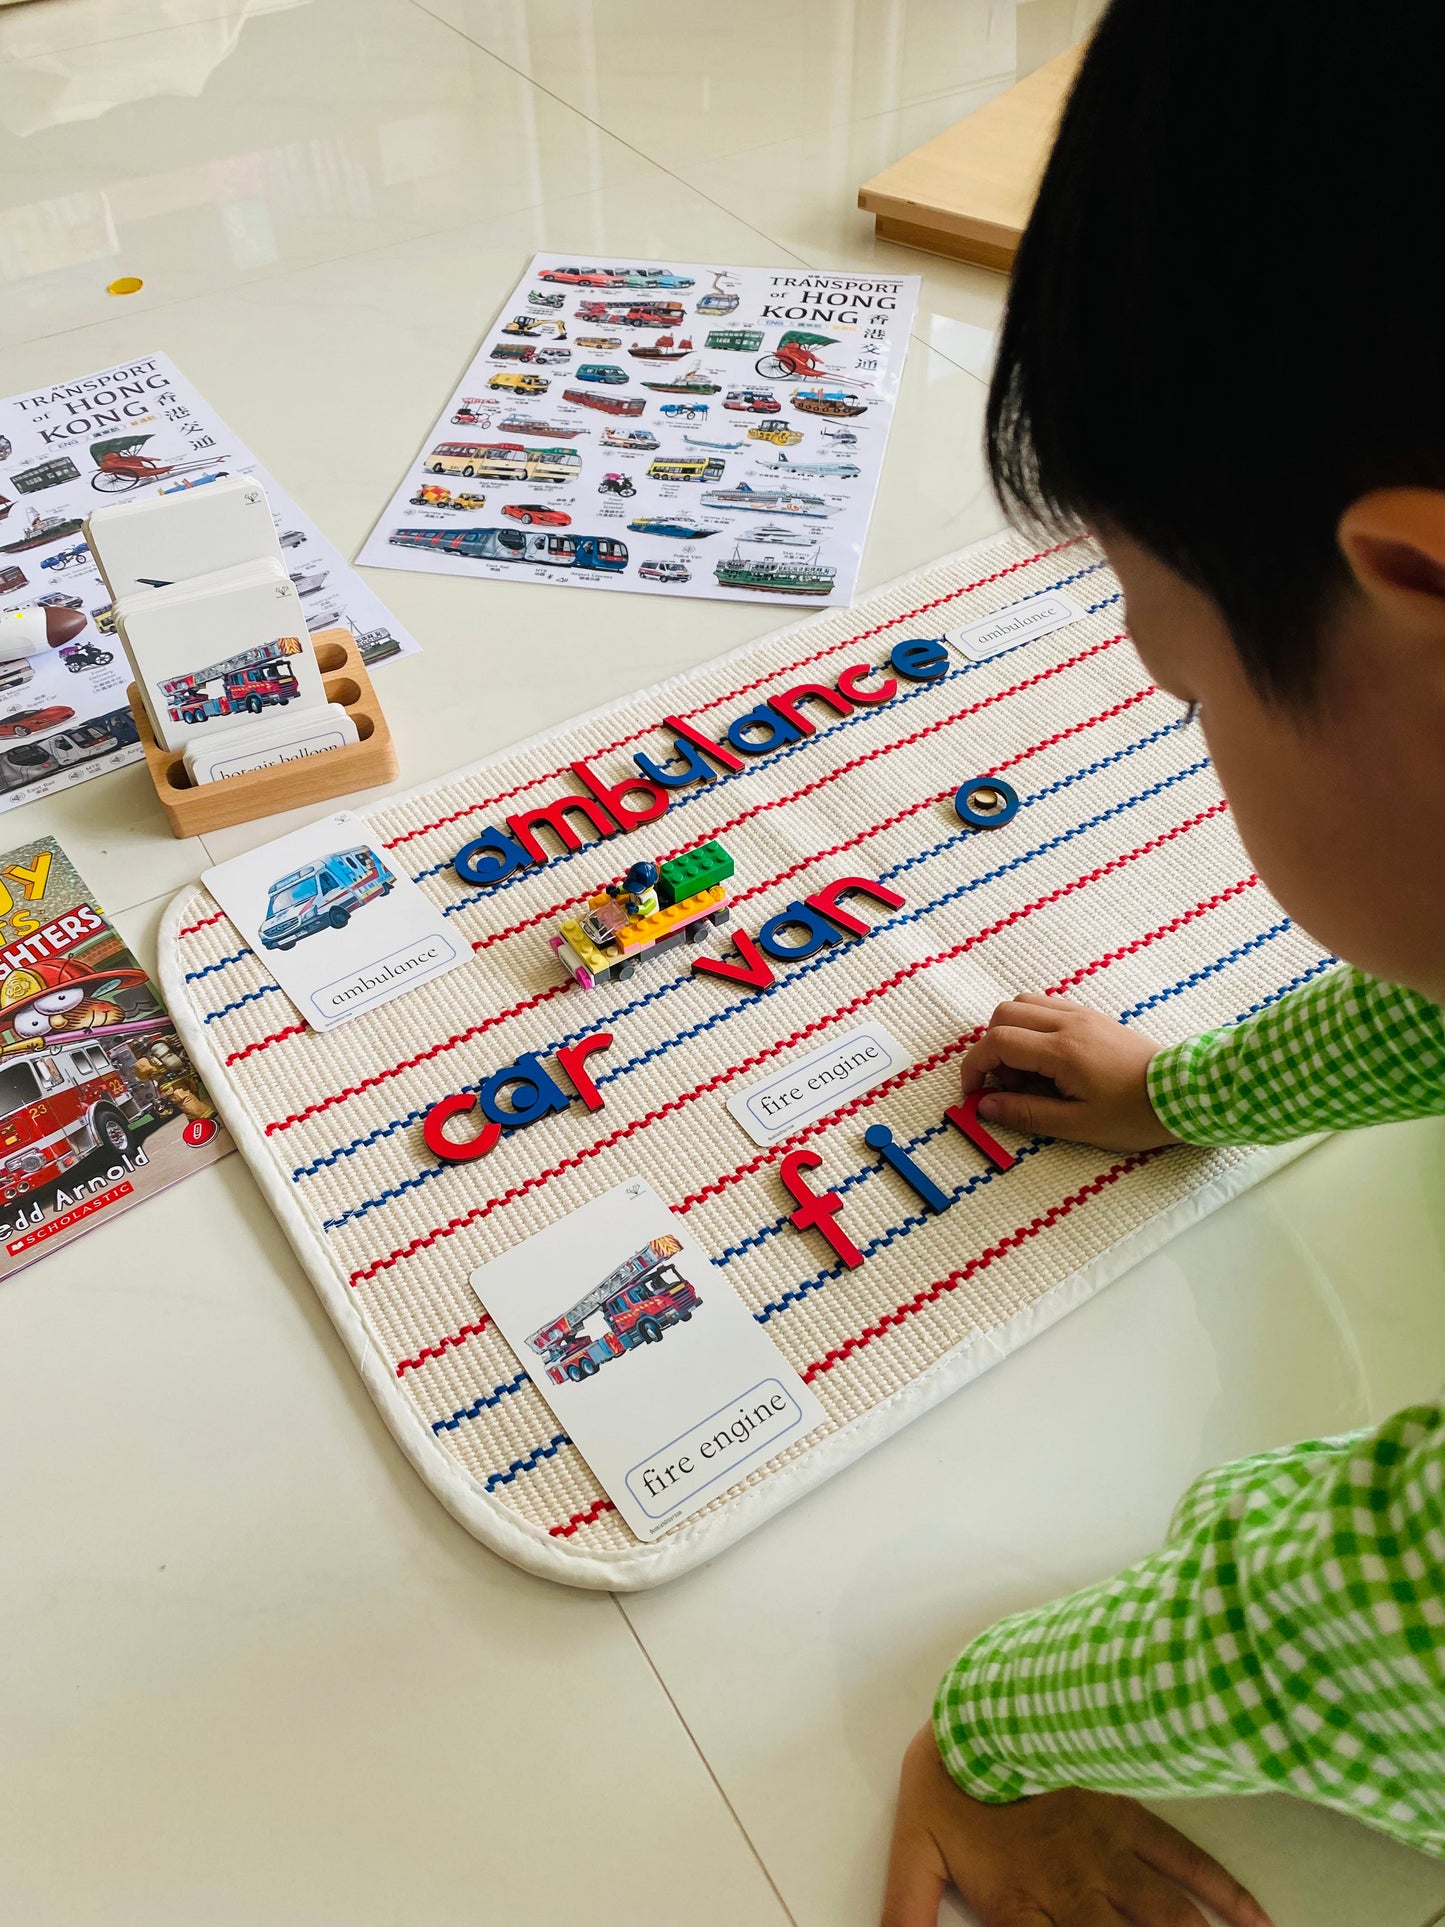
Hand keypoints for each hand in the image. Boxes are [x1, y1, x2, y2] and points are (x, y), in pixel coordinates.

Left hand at [882, 1724, 1272, 1926]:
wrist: (977, 1709)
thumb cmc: (947, 1786)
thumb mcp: (912, 1854)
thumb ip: (904, 1913)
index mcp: (1023, 1906)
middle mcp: (1076, 1891)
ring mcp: (1109, 1856)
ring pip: (1168, 1921)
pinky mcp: (1128, 1818)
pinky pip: (1185, 1863)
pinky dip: (1225, 1895)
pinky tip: (1257, 1922)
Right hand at [958, 994, 1179, 1150]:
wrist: (1182, 1094)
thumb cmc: (1134, 1115)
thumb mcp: (1078, 1126)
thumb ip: (1027, 1113)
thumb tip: (986, 1106)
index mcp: (1062, 1051)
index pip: (998, 1041)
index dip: (975, 1066)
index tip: (975, 1094)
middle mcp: (1069, 1023)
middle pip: (1005, 1013)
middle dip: (991, 1049)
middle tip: (1007, 1085)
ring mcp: (1083, 1015)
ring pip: (1025, 1004)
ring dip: (1011, 1034)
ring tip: (1028, 1073)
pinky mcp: (1093, 1017)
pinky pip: (1048, 1008)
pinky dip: (1033, 1028)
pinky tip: (1047, 1061)